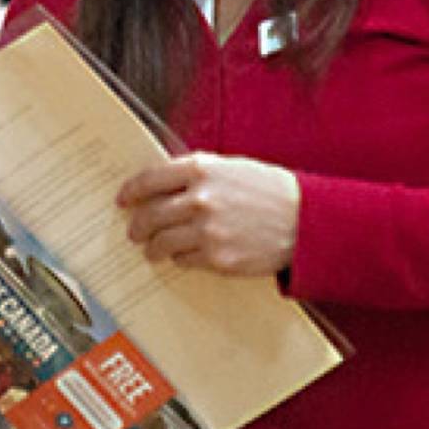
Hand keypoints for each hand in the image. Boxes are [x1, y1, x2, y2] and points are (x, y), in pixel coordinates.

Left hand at [115, 151, 299, 276]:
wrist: (305, 221)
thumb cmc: (269, 190)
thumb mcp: (231, 168)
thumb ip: (196, 174)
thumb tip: (161, 186)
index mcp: (202, 169)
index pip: (150, 180)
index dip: (131, 191)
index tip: (123, 199)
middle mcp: (200, 199)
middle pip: (150, 215)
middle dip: (137, 225)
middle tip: (133, 231)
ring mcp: (208, 231)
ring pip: (162, 242)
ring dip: (152, 247)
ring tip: (151, 249)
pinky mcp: (218, 259)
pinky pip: (184, 260)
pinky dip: (179, 259)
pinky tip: (181, 256)